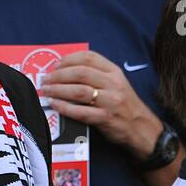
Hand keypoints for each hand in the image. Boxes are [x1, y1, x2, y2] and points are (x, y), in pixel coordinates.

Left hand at [41, 50, 161, 160]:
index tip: (55, 65)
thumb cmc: (123, 105)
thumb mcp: (115, 84)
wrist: (141, 128)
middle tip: (45, 80)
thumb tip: (64, 71)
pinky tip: (55, 105)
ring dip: (58, 90)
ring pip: (79, 90)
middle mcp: (113, 83)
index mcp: (114, 72)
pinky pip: (80, 111)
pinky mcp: (105, 118)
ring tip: (46, 91)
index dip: (68, 59)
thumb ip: (96, 75)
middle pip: (80, 73)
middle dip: (58, 75)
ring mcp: (110, 101)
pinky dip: (64, 107)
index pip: (88, 57)